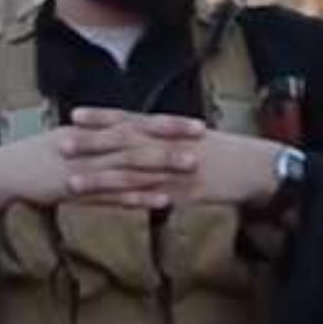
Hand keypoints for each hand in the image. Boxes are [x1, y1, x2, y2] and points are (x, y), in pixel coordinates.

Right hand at [0, 107, 205, 216]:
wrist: (3, 172)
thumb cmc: (36, 157)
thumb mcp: (69, 141)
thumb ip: (98, 140)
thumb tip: (123, 138)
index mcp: (93, 131)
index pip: (137, 123)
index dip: (168, 124)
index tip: (196, 124)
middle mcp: (93, 145)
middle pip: (139, 140)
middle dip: (173, 140)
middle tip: (205, 141)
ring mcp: (86, 167)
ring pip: (131, 164)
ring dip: (162, 165)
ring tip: (192, 167)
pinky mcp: (78, 190)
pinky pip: (113, 195)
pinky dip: (138, 197)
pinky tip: (161, 203)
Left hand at [55, 108, 287, 209]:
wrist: (263, 168)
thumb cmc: (234, 155)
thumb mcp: (200, 140)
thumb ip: (172, 140)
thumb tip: (150, 141)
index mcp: (172, 130)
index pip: (131, 119)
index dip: (102, 117)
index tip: (75, 115)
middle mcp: (170, 145)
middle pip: (124, 142)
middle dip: (90, 143)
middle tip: (59, 143)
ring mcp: (176, 169)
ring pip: (131, 171)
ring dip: (99, 177)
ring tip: (70, 182)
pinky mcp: (184, 193)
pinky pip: (152, 198)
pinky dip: (128, 202)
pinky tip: (108, 208)